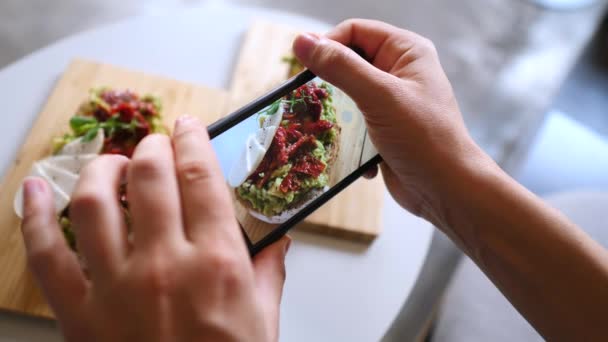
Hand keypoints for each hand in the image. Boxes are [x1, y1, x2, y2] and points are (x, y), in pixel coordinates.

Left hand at [20, 116, 289, 341]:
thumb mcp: (264, 320)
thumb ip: (270, 271)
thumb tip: (277, 238)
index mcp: (216, 263)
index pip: (200, 176)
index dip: (191, 140)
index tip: (188, 128)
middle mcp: (163, 265)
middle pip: (148, 176)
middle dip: (151, 147)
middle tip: (155, 144)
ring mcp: (114, 286)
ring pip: (92, 202)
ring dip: (100, 169)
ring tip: (111, 164)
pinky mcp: (78, 312)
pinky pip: (44, 253)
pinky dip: (32, 215)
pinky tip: (32, 189)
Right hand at [293, 19, 494, 225]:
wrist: (446, 191)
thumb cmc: (423, 139)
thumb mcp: (379, 96)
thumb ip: (340, 67)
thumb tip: (301, 41)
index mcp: (406, 51)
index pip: (354, 31)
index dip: (328, 45)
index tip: (304, 69)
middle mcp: (399, 72)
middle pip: (348, 63)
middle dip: (330, 85)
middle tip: (313, 103)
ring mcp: (391, 102)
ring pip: (346, 96)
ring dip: (339, 117)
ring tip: (337, 131)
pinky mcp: (383, 129)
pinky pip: (353, 124)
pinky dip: (350, 138)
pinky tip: (361, 154)